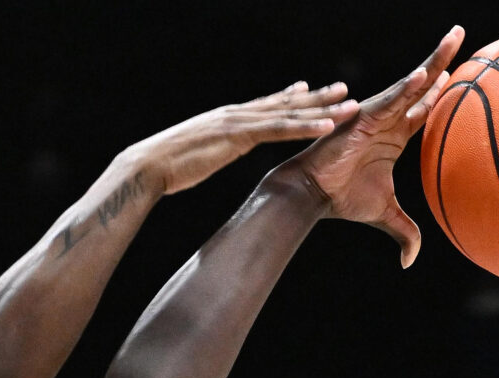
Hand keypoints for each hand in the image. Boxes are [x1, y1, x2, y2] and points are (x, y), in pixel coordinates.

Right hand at [127, 83, 360, 199]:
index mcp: (228, 117)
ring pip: (289, 114)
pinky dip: (305, 127)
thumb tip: (216, 151)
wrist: (149, 165)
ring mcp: (238, 122)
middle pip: (284, 104)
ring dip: (322, 109)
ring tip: (349, 105)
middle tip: (344, 90)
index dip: (290, 97)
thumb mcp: (199, 152)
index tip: (310, 89)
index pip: (265, 105)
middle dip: (317, 97)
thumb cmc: (169, 166)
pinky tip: (327, 125)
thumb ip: (214, 147)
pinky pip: (280, 131)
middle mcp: (236, 113)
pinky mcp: (238, 136)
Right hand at [279, 27, 464, 266]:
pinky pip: (390, 99)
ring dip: (433, 61)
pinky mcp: (364, 117)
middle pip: (422, 84)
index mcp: (396, 135)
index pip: (425, 107)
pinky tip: (427, 74)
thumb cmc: (345, 199)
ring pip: (411, 83)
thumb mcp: (385, 216)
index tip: (460, 73)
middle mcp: (389, 118)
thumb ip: (405, 232)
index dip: (442, 91)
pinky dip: (408, 88)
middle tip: (460, 35)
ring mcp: (378, 114)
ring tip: (454, 39)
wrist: (315, 194)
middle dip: (442, 59)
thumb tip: (411, 260)